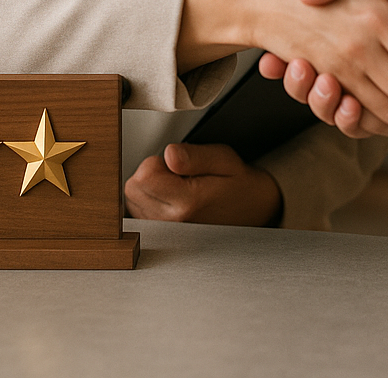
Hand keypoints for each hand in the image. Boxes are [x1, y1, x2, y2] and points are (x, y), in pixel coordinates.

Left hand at [123, 143, 282, 226]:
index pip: (144, 176)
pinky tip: (173, 197)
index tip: (176, 163)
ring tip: (179, 186)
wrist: (254, 211)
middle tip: (178, 173)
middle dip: (150, 173)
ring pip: (133, 199)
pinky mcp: (162, 233)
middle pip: (133, 188)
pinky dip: (150, 199)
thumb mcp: (224, 159)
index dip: (157, 161)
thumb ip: (195, 156)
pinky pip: (138, 210)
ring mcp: (166, 230)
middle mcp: (173, 221)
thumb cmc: (240, 184)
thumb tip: (169, 154)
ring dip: (149, 187)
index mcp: (188, 202)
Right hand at [181, 0, 387, 133]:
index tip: (276, 56)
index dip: (289, 58)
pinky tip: (346, 103)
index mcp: (361, 27)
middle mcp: (369, 58)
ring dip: (321, 103)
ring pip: (337, 109)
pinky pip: (366, 126)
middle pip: (319, 83)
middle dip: (301, 83)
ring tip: (320, 82)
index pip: (310, 49)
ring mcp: (384, 85)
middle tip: (294, 67)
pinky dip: (353, 122)